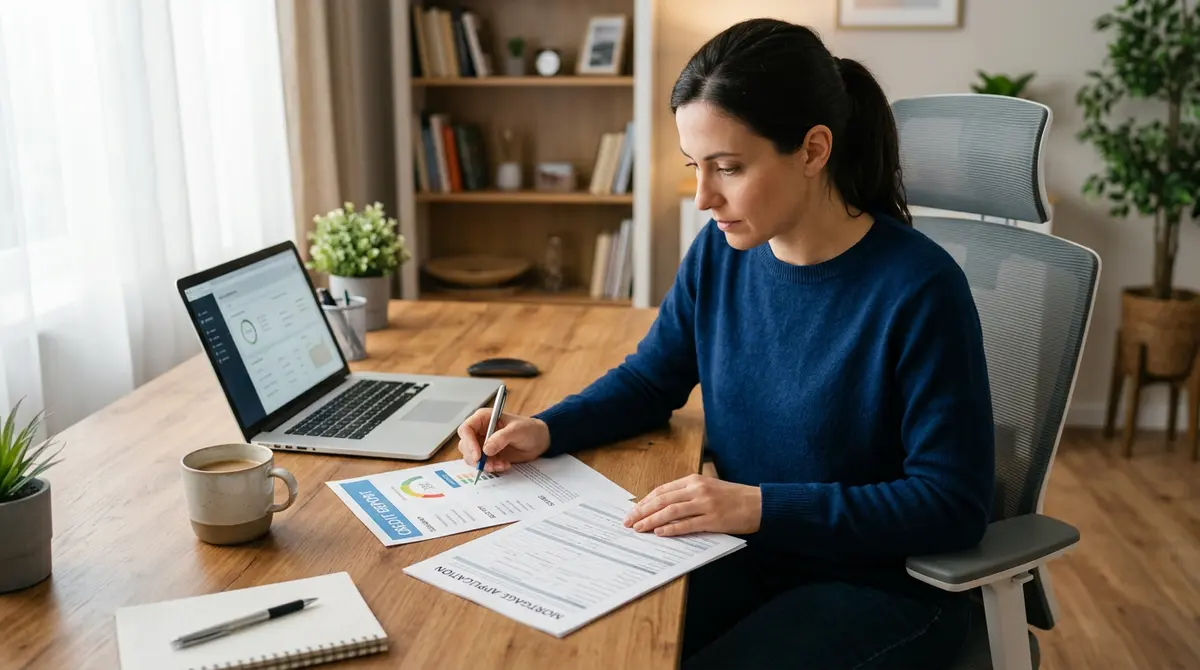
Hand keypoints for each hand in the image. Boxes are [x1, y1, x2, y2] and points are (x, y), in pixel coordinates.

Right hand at [456, 409, 549, 473]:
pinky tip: (504, 464)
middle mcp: (480, 431)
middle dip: (475, 457)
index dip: (468, 442)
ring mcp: (483, 444)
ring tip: (501, 464)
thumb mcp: (517, 430)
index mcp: (483, 418)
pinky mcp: (488, 455)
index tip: (478, 455)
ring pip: (472, 457)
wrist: (539, 441)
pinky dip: (491, 467)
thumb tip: (486, 449)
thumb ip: (501, 438)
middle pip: (465, 445)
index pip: (466, 429)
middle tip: (489, 464)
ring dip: (484, 464)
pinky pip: (482, 464)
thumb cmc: (529, 429)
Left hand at [623, 474, 761, 536]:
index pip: (662, 490)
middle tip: (629, 521)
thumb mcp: (708, 487)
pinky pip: (687, 525)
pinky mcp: (713, 519)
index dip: (645, 501)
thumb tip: (663, 505)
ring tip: (639, 528)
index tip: (633, 510)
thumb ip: (687, 494)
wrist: (759, 503)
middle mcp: (697, 490)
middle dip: (642, 511)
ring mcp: (705, 504)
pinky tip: (659, 532)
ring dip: (652, 520)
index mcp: (694, 480)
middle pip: (662, 500)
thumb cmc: (732, 497)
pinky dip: (671, 529)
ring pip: (671, 512)